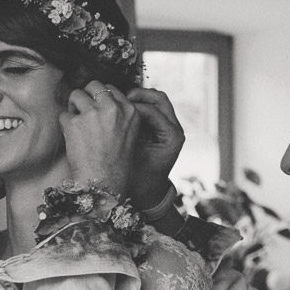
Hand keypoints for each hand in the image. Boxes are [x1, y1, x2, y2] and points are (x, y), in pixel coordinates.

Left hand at [60, 81, 138, 195]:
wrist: (103, 183)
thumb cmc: (115, 164)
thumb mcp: (129, 135)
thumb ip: (119, 115)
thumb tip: (101, 101)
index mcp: (130, 111)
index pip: (112, 89)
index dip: (101, 98)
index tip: (97, 109)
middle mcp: (113, 108)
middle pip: (94, 85)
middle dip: (86, 95)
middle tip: (84, 112)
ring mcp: (93, 114)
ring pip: (76, 94)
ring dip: (74, 107)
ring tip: (77, 125)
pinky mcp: (75, 122)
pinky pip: (64, 114)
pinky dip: (65, 125)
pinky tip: (73, 139)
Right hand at [127, 87, 184, 209]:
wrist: (148, 193)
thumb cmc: (140, 181)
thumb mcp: (132, 158)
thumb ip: (128, 137)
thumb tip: (114, 116)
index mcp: (172, 137)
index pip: (153, 112)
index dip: (133, 107)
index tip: (115, 108)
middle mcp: (174, 129)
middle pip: (160, 99)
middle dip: (140, 95)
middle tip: (120, 99)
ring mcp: (169, 127)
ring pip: (157, 100)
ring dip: (139, 98)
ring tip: (121, 102)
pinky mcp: (161, 127)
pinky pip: (151, 108)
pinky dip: (139, 104)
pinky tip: (123, 109)